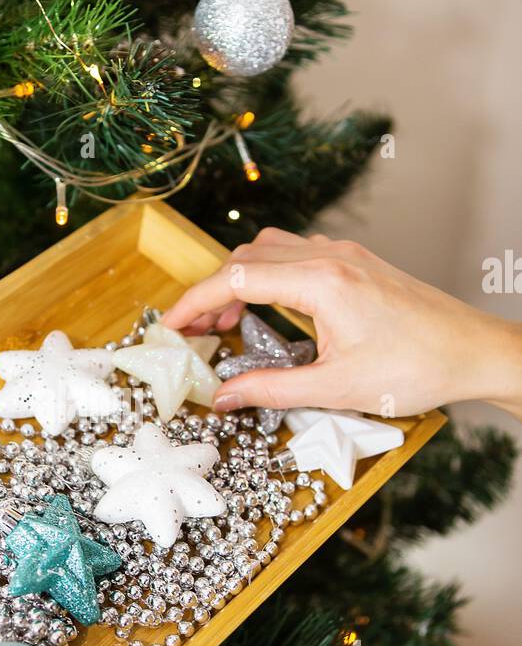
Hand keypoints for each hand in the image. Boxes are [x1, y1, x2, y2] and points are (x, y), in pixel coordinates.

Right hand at [163, 228, 521, 420]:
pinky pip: (297, 254)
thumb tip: (225, 396)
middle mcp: (330, 257)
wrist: (473, 351)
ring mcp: (345, 255)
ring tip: (227, 323)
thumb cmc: (416, 368)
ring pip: (271, 249)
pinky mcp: (357, 263)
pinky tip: (270, 309)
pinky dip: (269, 275)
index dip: (194, 302)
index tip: (171, 327)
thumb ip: (270, 389)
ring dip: (240, 279)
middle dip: (212, 291)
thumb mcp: (334, 388)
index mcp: (320, 281)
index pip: (235, 278)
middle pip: (246, 256)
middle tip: (194, 332)